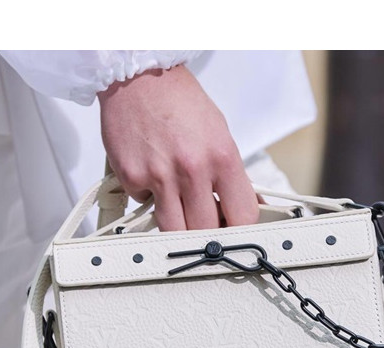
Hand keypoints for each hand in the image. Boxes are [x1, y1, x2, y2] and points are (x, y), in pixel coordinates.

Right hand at [97, 65, 258, 230]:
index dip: (239, 231)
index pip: (243, 216)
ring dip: (177, 223)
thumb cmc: (182, 105)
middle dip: (205, 232)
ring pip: (172, 230)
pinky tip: (152, 175)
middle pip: (205, 232)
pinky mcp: (132, 177)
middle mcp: (192, 168)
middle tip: (201, 221)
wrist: (140, 76)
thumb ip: (234, 177)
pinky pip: (145, 207)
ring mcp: (159, 175)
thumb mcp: (221, 136)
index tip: (233, 235)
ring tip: (177, 202)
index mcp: (223, 158)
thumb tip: (251, 205)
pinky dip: (150, 199)